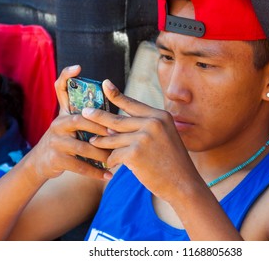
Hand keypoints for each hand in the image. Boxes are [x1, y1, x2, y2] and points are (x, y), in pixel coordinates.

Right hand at [24, 66, 112, 180]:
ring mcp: (55, 141)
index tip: (78, 67)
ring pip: (83, 146)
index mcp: (64, 112)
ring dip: (102, 154)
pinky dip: (96, 172)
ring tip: (117, 159)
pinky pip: (79, 165)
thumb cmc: (65, 141)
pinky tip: (108, 175)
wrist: (41, 163)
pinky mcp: (56, 159)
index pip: (60, 88)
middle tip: (117, 134)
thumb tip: (115, 111)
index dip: (67, 76)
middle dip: (100, 127)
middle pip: (79, 119)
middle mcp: (58, 123)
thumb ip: (87, 118)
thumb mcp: (70, 126)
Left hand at [82, 79, 202, 201]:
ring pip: (113, 138)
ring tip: (93, 142)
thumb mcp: (164, 137)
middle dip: (98, 117)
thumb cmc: (172, 163)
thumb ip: (142, 128)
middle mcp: (153, 123)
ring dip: (102, 143)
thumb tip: (111, 126)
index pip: (133, 104)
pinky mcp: (135, 152)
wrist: (184, 184)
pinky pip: (114, 154)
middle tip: (84, 112)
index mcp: (161, 116)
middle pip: (118, 119)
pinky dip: (111, 161)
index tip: (104, 84)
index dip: (116, 95)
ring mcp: (144, 137)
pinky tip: (111, 166)